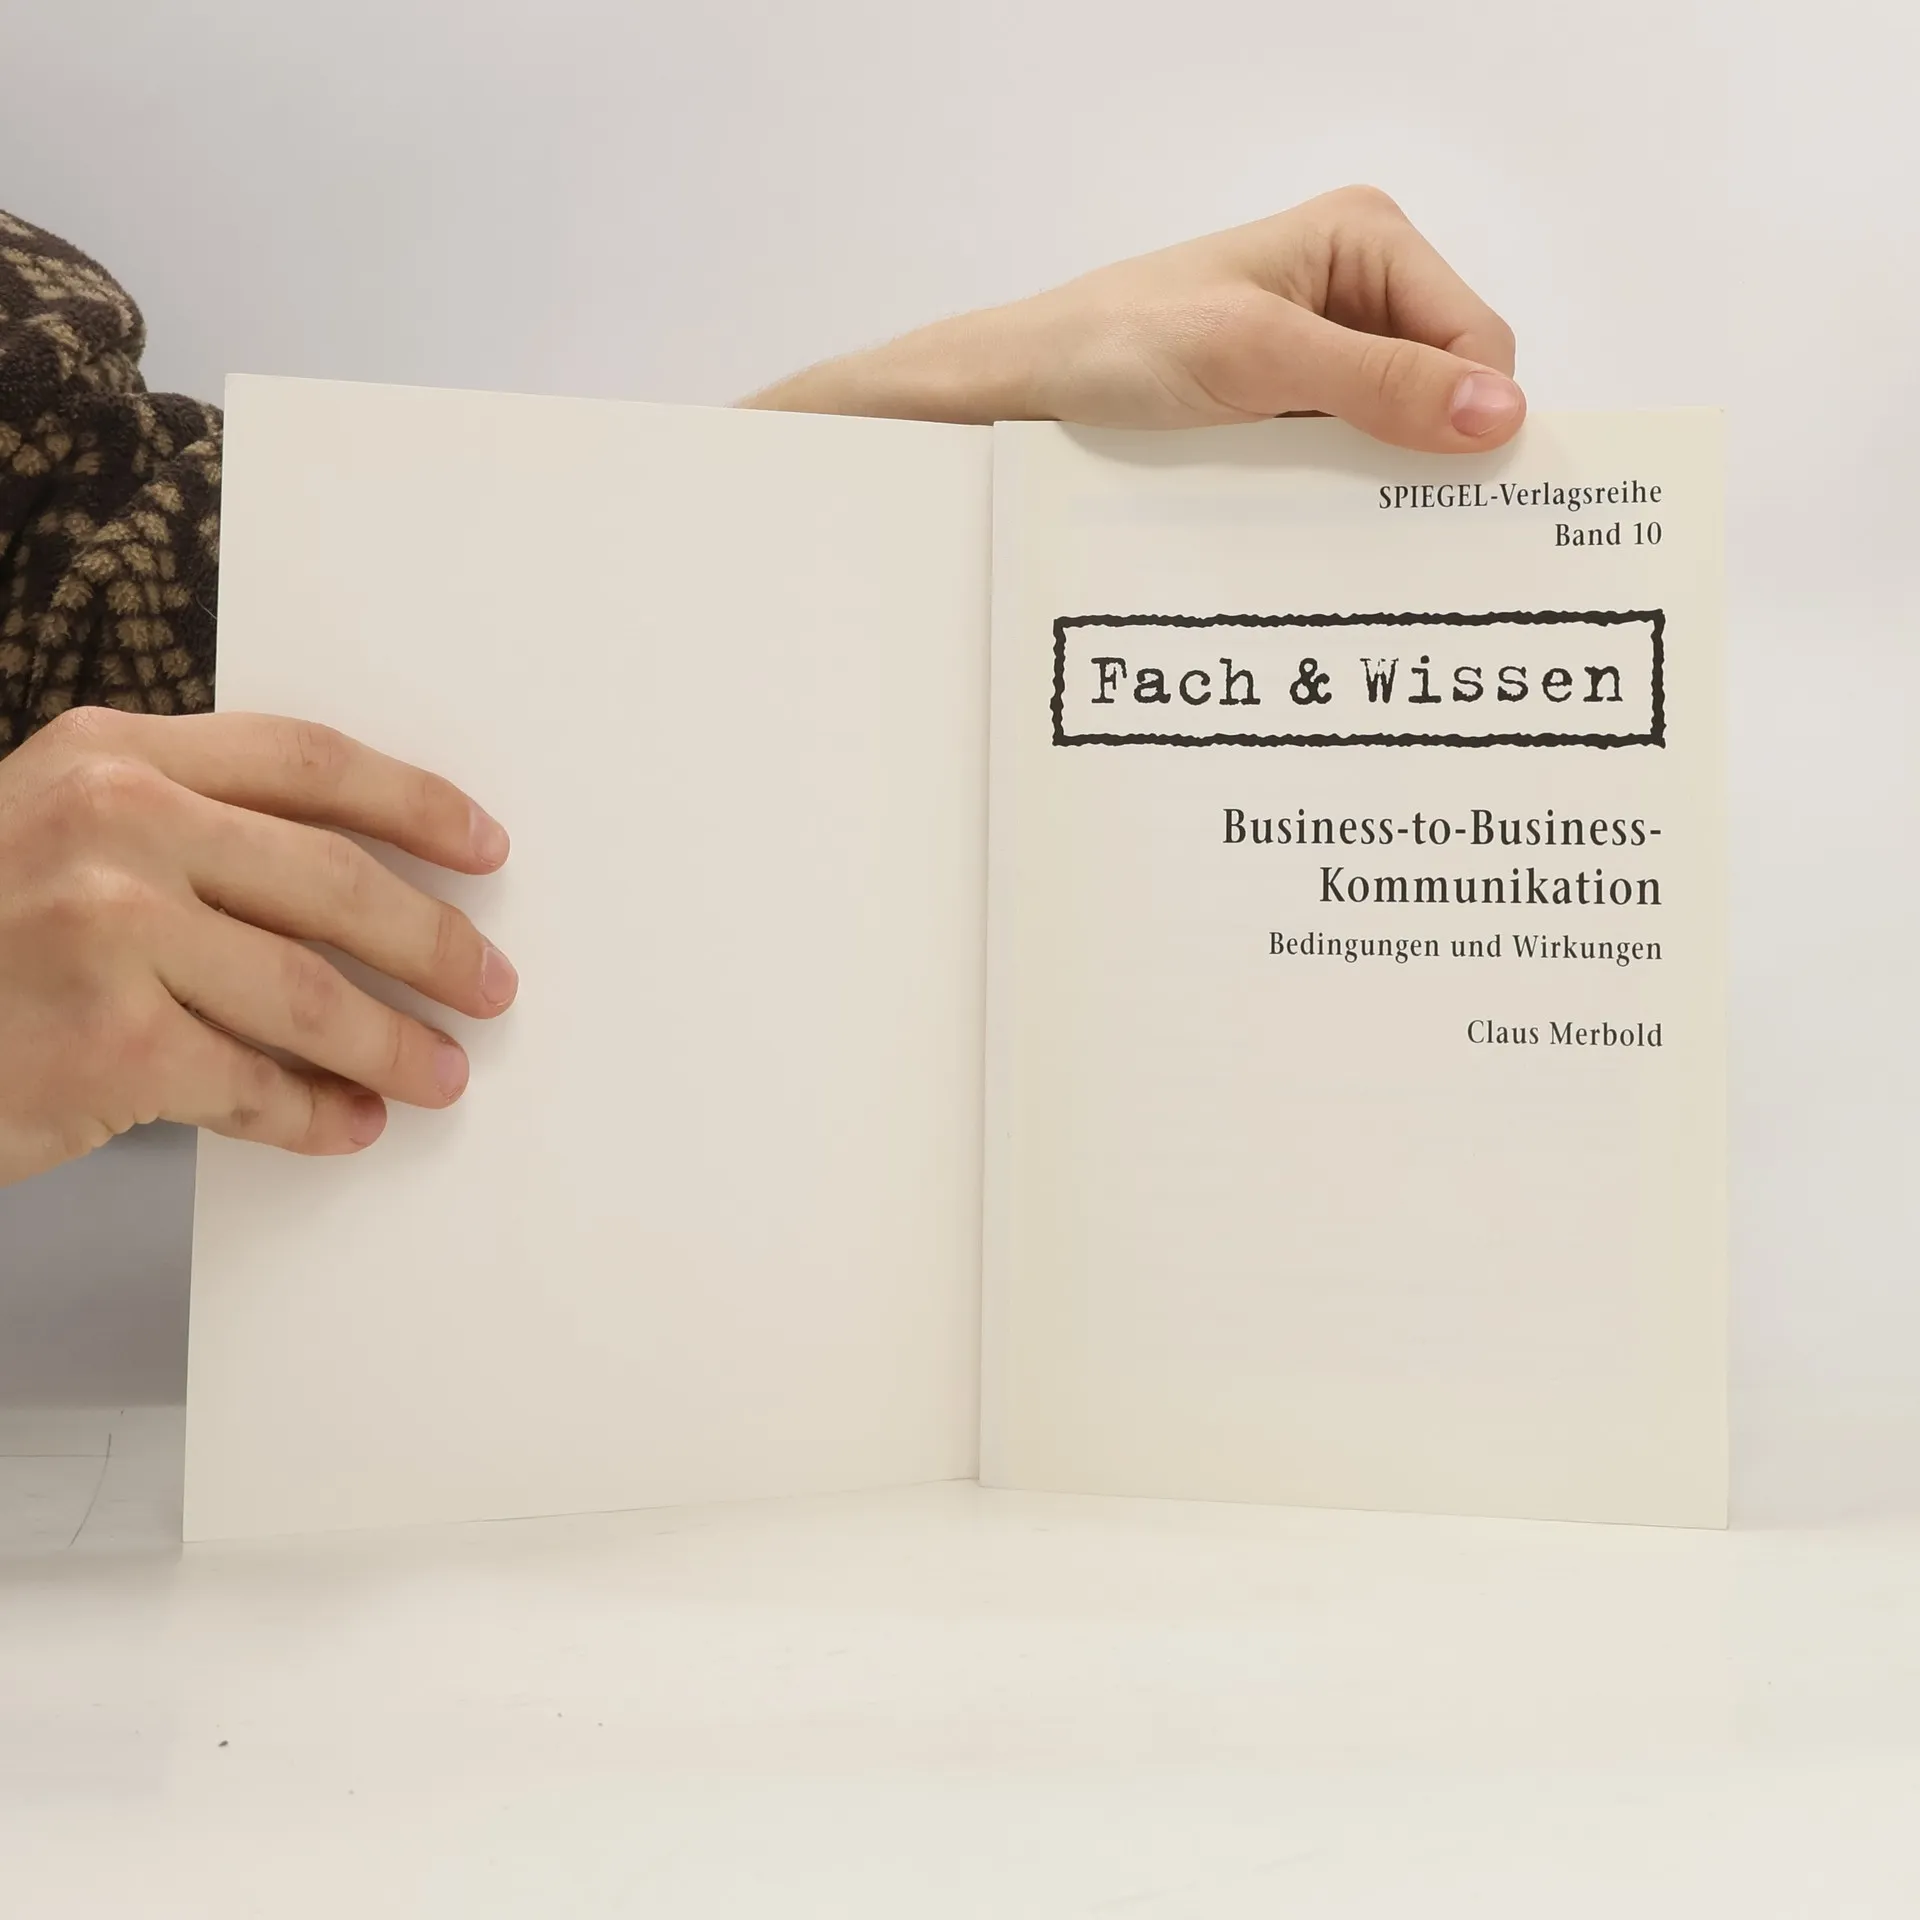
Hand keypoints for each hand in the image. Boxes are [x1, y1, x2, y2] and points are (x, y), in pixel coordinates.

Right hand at [0, 708, 516, 1185]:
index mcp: (111, 756)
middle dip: (433, 941)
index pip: (307, 763)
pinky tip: (348, 1124)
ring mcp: (106, 932)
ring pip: (311, 993)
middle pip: (334, 879)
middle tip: (490, 985)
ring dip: (394, 1043)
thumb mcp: (53, 836)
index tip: (485, 849)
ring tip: (439, 1072)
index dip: (415, 805)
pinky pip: (253, 1087)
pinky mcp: (105, 1047)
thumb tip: (360, 894)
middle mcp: (113, 825)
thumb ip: (184, 835)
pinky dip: (315, 1115)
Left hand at [744, 185, 1522, 452]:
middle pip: (1444, 385)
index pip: (1477, 337)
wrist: (1017, 394)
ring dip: (1381, 479)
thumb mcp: (1259, 357)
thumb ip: (1380, 382)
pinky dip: (1339, 491)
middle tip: (1402, 524)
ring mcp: (1317, 354)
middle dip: (1429, 448)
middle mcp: (1353, 289)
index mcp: (1365, 239)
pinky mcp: (1281, 409)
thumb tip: (1499, 414)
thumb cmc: (1119, 349)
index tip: (1453, 494)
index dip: (1473, 414)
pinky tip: (1313, 518)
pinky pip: (1345, 456)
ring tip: (1345, 522)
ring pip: (1399, 430)